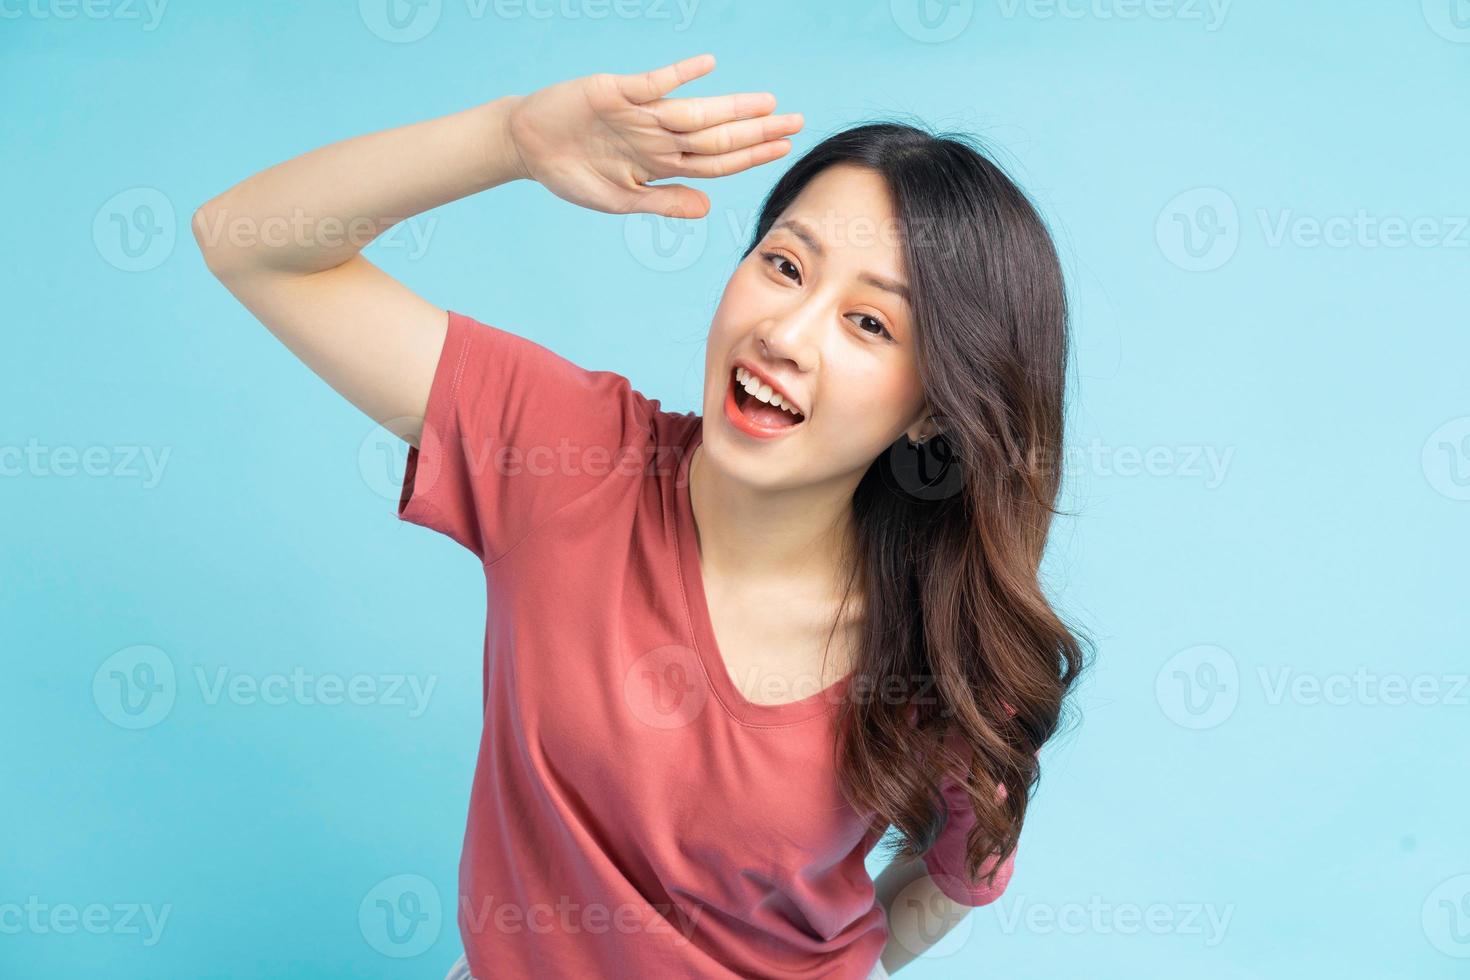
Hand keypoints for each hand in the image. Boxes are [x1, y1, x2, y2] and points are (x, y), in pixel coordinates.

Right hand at [504, 53, 803, 218]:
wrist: (527, 145)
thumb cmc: (573, 173)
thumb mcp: (620, 199)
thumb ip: (663, 201)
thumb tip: (707, 210)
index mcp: (662, 162)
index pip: (717, 160)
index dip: (750, 155)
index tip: (783, 148)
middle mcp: (658, 135)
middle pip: (716, 135)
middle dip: (756, 130)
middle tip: (797, 121)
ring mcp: (640, 113)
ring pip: (694, 112)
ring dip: (730, 107)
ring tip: (767, 103)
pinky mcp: (615, 92)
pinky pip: (652, 83)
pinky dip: (677, 75)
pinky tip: (707, 66)